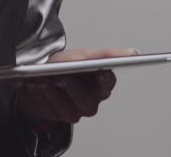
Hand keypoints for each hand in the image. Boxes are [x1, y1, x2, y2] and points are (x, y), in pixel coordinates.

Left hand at [13, 47, 137, 124]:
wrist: (38, 78)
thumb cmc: (63, 66)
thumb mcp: (81, 55)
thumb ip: (105, 56)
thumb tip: (132, 53)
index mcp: (102, 82)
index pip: (108, 82)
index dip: (105, 79)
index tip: (100, 74)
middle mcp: (94, 99)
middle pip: (87, 97)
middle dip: (71, 85)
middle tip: (61, 75)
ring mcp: (80, 110)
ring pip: (70, 105)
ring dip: (55, 91)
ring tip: (45, 80)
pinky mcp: (66, 117)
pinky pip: (57, 109)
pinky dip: (47, 97)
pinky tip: (41, 88)